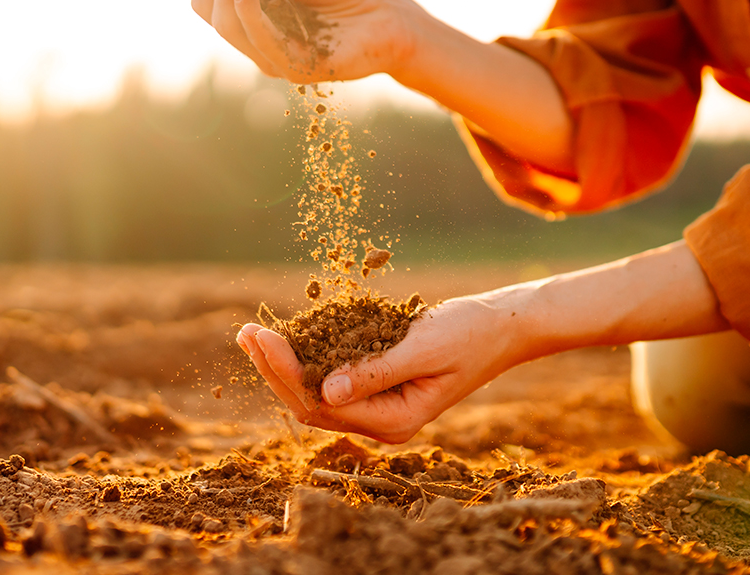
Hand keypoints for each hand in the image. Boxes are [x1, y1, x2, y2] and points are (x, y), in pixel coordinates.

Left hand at [235, 295, 523, 442]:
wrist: (505, 327)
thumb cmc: (471, 334)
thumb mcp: (423, 348)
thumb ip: (376, 371)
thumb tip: (326, 390)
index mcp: (395, 421)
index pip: (322, 404)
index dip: (285, 372)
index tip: (261, 337)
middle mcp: (383, 422)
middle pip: (311, 404)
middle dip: (274, 370)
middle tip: (244, 332)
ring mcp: (381, 406)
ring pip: (317, 394)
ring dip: (284, 365)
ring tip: (252, 334)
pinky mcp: (381, 385)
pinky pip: (334, 379)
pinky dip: (308, 358)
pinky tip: (287, 336)